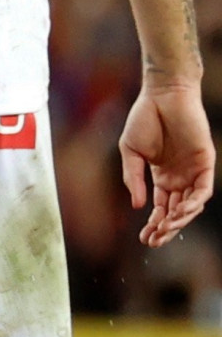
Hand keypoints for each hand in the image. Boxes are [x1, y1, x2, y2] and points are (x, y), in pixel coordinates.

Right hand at [124, 79, 215, 246]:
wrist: (163, 95)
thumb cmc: (144, 119)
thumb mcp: (130, 152)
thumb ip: (133, 178)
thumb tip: (137, 206)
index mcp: (162, 176)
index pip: (161, 207)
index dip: (154, 224)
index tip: (144, 238)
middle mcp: (180, 177)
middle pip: (177, 211)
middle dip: (167, 228)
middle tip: (155, 242)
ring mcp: (193, 170)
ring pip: (192, 204)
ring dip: (180, 218)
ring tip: (166, 227)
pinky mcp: (205, 162)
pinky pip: (203, 189)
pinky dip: (194, 202)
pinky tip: (181, 210)